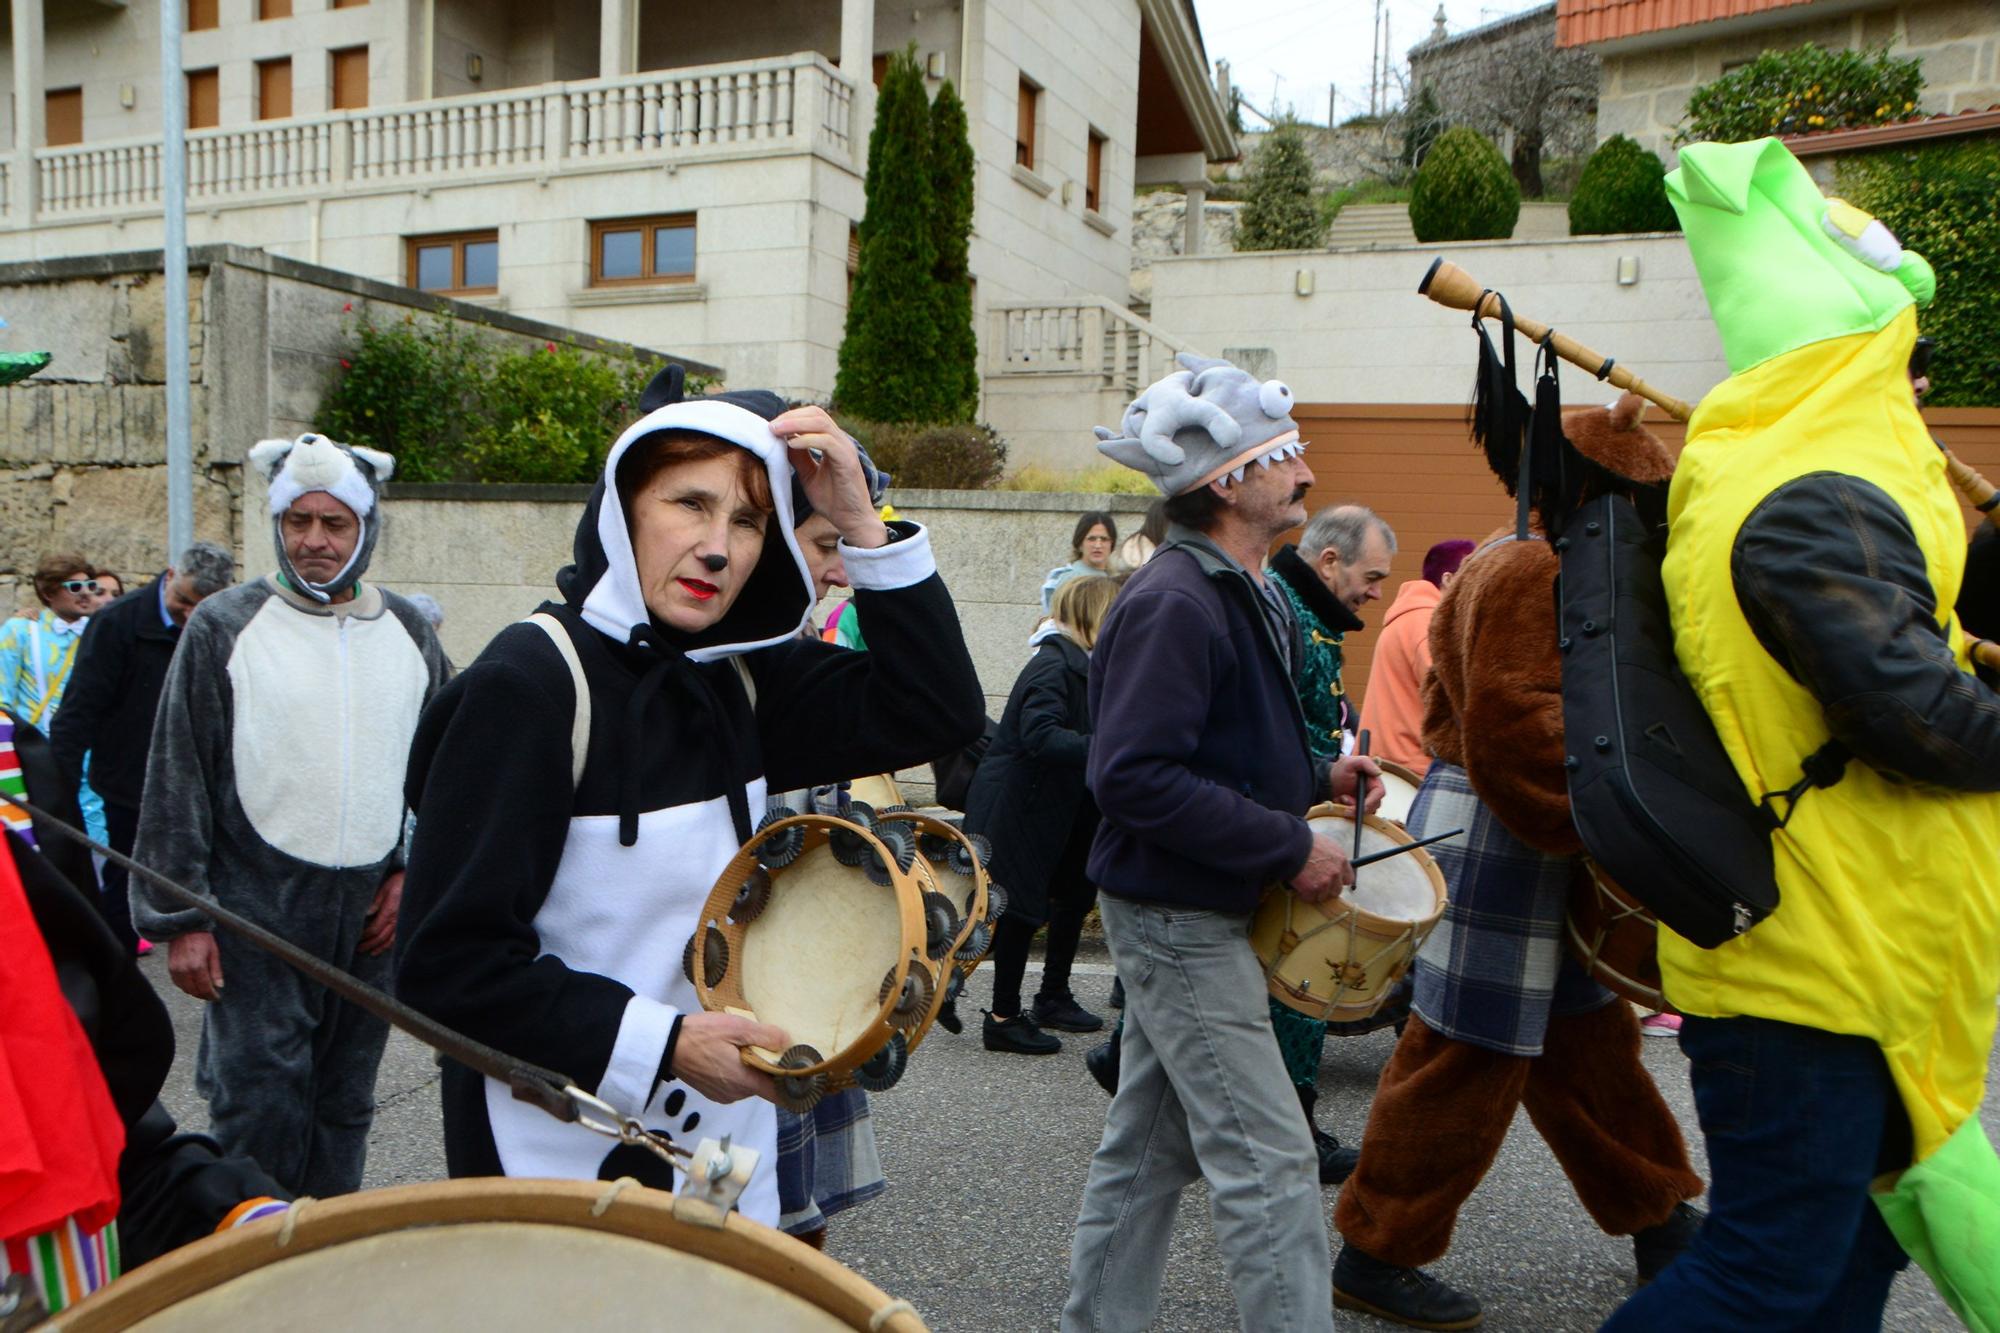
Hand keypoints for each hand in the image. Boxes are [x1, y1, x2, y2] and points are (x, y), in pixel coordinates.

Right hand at [169, 931, 224, 1000]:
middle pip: (194, 991)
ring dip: (194, 992)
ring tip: (203, 991)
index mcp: (197, 966)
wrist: (184, 927)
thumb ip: (216, 971)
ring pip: (185, 989)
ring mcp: (175, 970)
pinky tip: (193, 985)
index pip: (204, 987)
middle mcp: (184, 970)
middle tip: (211, 995)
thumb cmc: (202, 938)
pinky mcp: (170, 968)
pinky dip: (186, 987)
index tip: (217, 997)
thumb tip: (219, 986)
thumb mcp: (214, 952)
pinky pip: (178, 983)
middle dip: (203, 995)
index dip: (211, 995)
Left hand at [361, 870, 402, 955]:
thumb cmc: (401, 881)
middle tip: (359, 949)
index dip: (365, 935)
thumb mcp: (386, 888)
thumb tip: (366, 913)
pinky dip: (392, 944)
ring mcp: (403, 922)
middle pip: (381, 937)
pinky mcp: (407, 921)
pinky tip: (388, 946)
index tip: (357, 938)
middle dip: (370, 944)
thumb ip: (376, 902)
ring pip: (391, 940)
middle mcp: (397, 920)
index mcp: (389, 912)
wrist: (419, 880)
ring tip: (372, 953)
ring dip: (380, 947)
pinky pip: (399, 936)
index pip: (375, 929)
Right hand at [671, 1011, 788, 1104]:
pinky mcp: (712, 1092)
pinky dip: (738, 1072)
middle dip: (769, 1069)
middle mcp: (736, 1094)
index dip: (794, 1086)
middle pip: (764, 1085)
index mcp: (745, 1081)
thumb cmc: (702, 1035)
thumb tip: (787, 1042)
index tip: (803, 1073)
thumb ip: (764, 1036)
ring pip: (749, 1084)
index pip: (779, 1095)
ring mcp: (722, 1095)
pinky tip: (730, 1054)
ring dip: (752, 1069)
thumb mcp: (736, 1027)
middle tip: (769, 1045)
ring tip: (746, 1046)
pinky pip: (734, 1083)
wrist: (666, 1046)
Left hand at [769, 407, 887, 550]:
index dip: (792, 417)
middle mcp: (841, 441)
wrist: (851, 521)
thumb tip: (782, 441)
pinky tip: (791, 444)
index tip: (772, 427)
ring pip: (821, 422)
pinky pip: (827, 442)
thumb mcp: (808, 475)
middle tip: (771, 427)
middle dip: (791, 416)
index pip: (813, 416)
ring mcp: (846, 449)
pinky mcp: (848, 461)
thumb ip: (798, 457)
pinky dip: (807, 439)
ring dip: (795, 423)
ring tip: (776, 431)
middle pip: (817, 413)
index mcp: (833, 442)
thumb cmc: (832, 500)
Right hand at [1289, 833, 1354, 904]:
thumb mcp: (1326, 844)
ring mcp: (1324, 883)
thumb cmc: (1306, 840)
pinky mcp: (1312, 890)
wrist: (1292, 845)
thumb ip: (1332, 857)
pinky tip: (1299, 887)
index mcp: (1341, 860)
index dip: (1339, 880)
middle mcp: (1336, 873)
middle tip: (1317, 884)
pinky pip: (1309, 898)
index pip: (1349, 878)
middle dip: (1327, 889)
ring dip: (1315, 892)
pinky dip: (1303, 894)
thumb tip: (1330, 863)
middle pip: (1336, 890)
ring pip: (1323, 896)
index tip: (1333, 880)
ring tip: (1306, 884)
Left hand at [1327, 754, 1384, 815]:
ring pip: (1367, 811)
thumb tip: (1379, 772)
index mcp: (1373, 781)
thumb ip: (1365, 762)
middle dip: (1360, 807)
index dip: (1372, 800)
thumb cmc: (1339, 771)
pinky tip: (1341, 803)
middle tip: (1346, 802)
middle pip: (1374, 805)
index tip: (1361, 805)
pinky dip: (1350, 811)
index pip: (1379, 793)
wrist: (1327, 781)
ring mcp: (1366, 800)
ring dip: (1353, 808)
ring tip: (1342, 798)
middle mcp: (1372, 791)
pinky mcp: (1358, 807)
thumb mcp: (1350, 762)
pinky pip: (1358, 814)